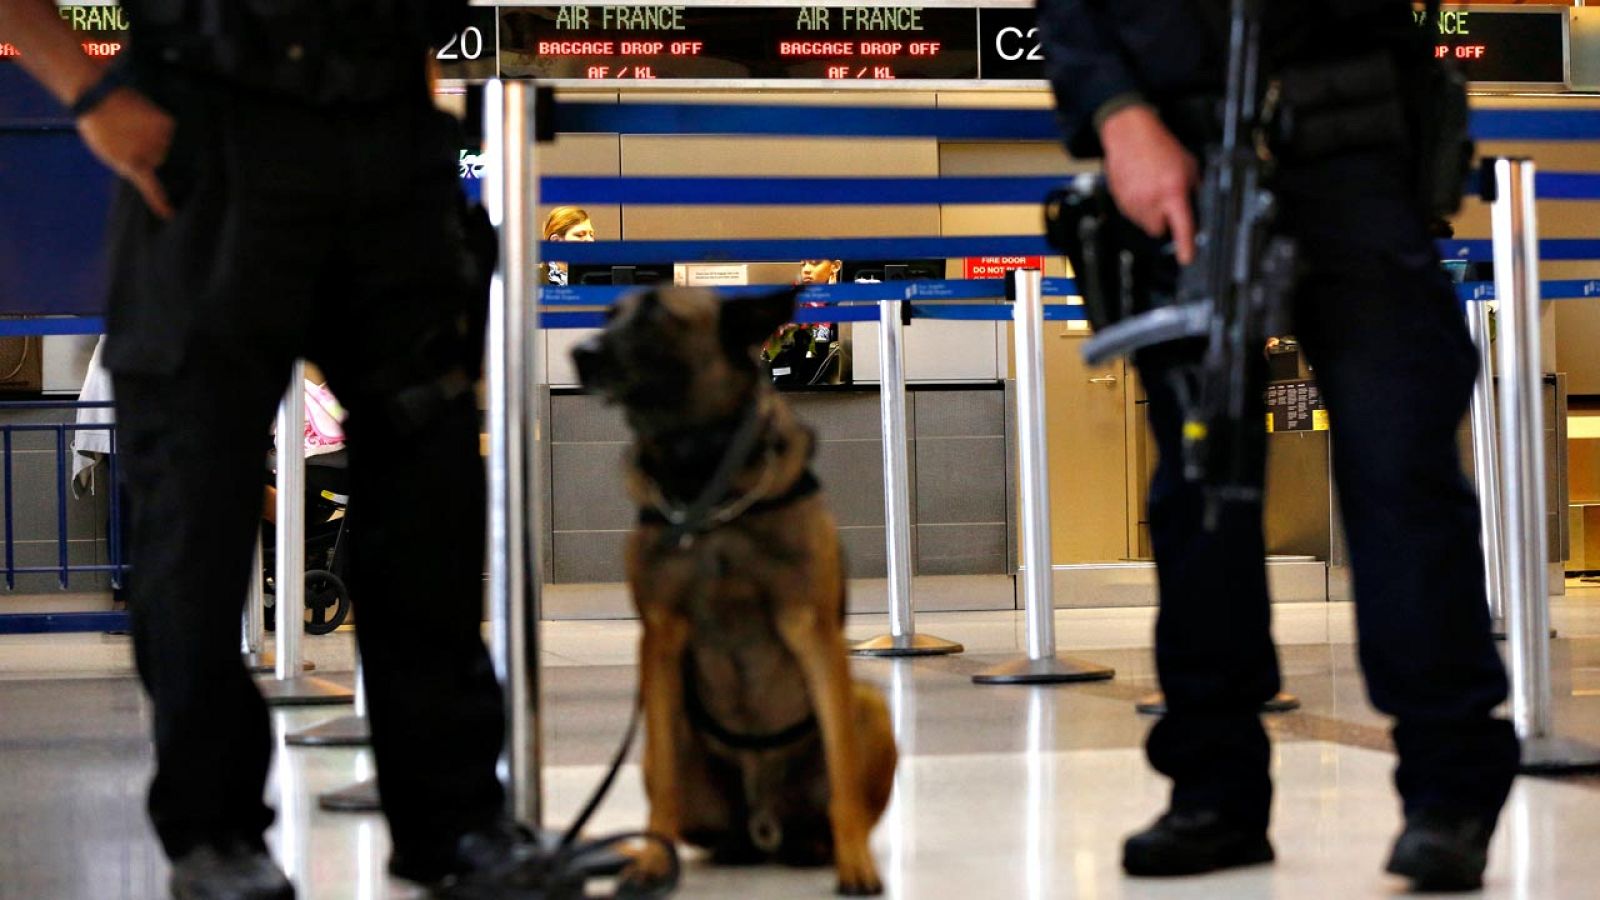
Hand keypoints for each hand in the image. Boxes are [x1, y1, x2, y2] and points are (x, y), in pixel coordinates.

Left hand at [77, 87, 175, 218]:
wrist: (96, 99)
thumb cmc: (99, 128)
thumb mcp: (110, 154)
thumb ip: (131, 165)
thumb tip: (149, 169)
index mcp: (133, 165)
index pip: (151, 188)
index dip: (160, 202)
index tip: (169, 214)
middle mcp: (150, 154)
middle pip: (161, 161)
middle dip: (153, 155)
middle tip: (133, 140)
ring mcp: (159, 138)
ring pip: (167, 146)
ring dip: (157, 140)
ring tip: (135, 126)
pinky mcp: (165, 123)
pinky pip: (171, 130)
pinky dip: (162, 126)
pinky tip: (147, 120)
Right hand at [1098, 105, 1198, 264]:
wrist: (1130, 135)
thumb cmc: (1159, 146)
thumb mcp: (1189, 166)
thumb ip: (1194, 189)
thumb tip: (1198, 208)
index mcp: (1173, 192)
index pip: (1182, 226)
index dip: (1185, 245)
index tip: (1186, 258)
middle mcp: (1152, 200)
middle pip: (1159, 230)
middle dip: (1163, 223)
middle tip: (1166, 207)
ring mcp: (1133, 202)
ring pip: (1143, 223)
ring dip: (1149, 214)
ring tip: (1151, 191)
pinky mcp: (1120, 200)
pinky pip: (1131, 214)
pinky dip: (1136, 207)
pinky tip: (1140, 188)